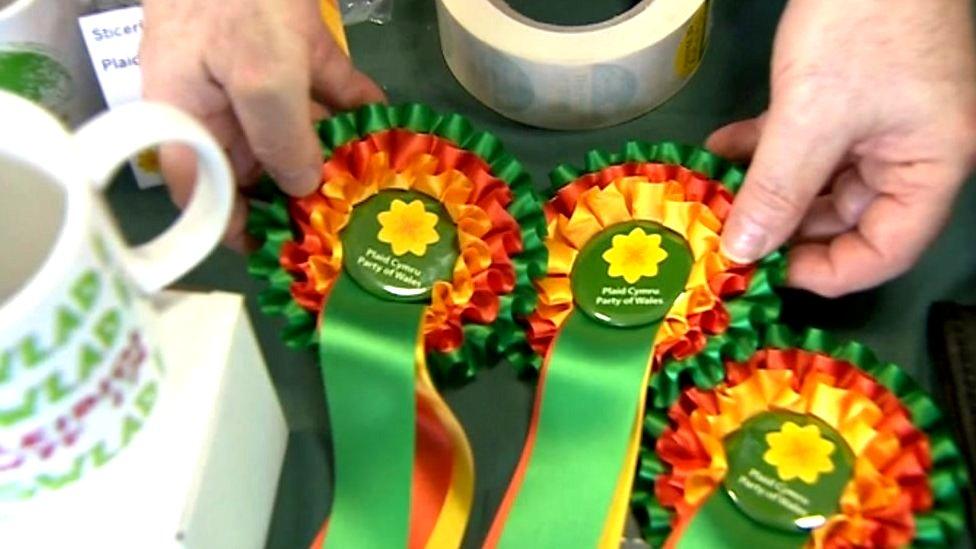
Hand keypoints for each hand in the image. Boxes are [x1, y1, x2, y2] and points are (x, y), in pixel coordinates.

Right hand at [141, 0, 384, 249]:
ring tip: (383, 191)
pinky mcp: (300, 50)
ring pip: (302, 134)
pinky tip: (394, 133)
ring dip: (340, 158)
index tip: (285, 255)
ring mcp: (262, 79)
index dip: (237, 230)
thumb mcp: (260, 76)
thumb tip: (304, 187)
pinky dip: (358, 110)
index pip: (202, 196)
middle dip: (305, 198)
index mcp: (188, 121)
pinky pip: (331, 93)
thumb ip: (280, 139)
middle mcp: (222, 109)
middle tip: (354, 230)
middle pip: (261, 172)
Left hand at [709, 0, 975, 296]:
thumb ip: (778, 189)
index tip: (767, 272)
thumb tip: (743, 252)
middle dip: (785, 229)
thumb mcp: (812, 117)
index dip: (828, 272)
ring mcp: (880, 124)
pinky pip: (808, 142)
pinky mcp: (850, 96)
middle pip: (848, 218)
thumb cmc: (859, 28)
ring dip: (768, 189)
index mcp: (930, 168)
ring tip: (716, 200)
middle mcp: (910, 153)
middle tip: (727, 238)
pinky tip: (722, 151)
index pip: (887, 250)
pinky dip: (767, 149)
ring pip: (820, 181)